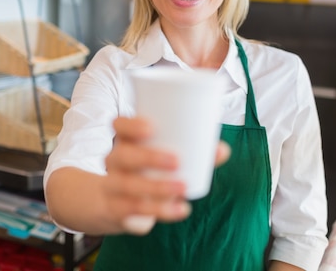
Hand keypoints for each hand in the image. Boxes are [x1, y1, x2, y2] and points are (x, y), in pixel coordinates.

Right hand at [103, 117, 229, 233]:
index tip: (151, 128)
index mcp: (126, 141)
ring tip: (183, 188)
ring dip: (157, 187)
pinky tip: (180, 209)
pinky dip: (160, 211)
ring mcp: (112, 186)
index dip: (131, 125)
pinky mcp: (116, 209)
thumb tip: (223, 150)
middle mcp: (114, 161)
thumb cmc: (147, 171)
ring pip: (128, 185)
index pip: (119, 125)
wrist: (114, 203)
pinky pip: (134, 211)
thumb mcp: (163, 158)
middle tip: (177, 162)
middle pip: (123, 155)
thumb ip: (194, 152)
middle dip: (149, 158)